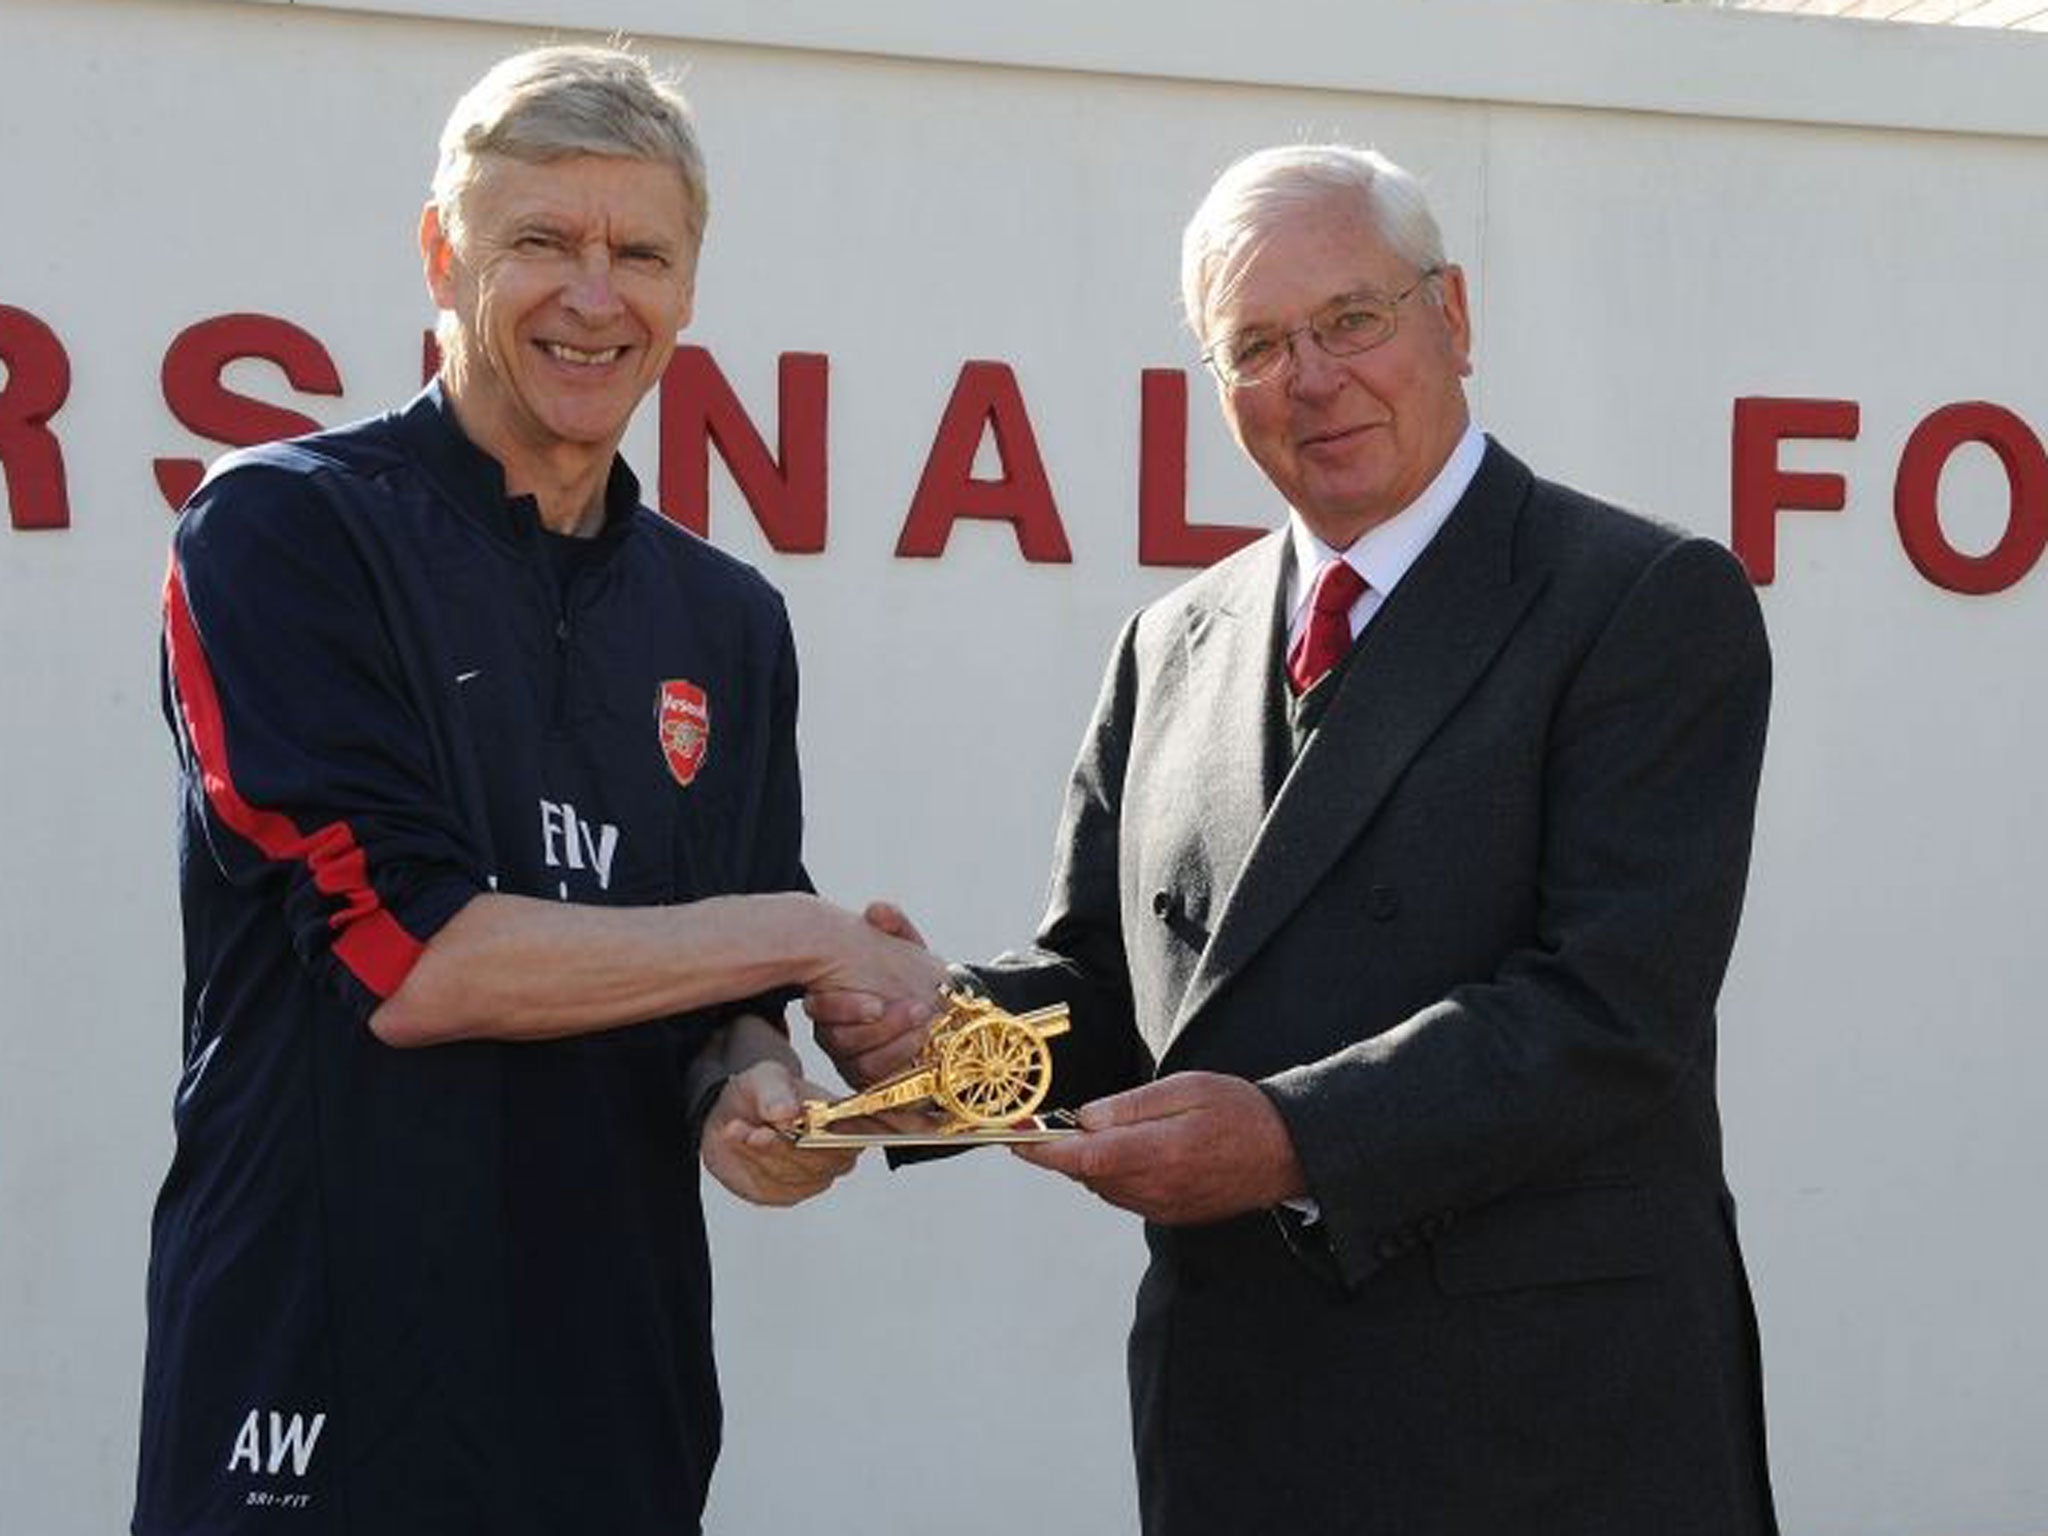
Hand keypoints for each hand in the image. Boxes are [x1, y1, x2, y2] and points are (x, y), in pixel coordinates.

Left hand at [700, 1060, 858, 1205]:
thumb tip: (786, 1113)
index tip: (803, 1126)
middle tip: (757, 1132)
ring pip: (792, 1174)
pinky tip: (740, 1144)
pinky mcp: (787, 1194)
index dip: (838, 1134)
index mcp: (849, 1119)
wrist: (734, 1115)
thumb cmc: (764, 1094)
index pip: (863, 1134)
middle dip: (784, 1146)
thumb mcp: (767, 1078)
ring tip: (737, 1129)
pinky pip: (770, 1186)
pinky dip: (749, 1164)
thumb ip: (776, 1093)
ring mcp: (815, 1177)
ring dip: (760, 1152)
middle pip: (823, 1160)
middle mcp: (839, 1153)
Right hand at [805, 901, 942, 1087]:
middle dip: (881, 1028)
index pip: (819, 1008)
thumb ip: (894, 923)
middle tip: (917, 1010)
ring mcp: (854, 1060)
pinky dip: (905, 1066)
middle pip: (839, 1040)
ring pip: (861, 1064)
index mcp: (833, 1000)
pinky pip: (881, 1084)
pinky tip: (926, 1048)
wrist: (945, 1007)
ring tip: (926, 1025)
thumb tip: (877, 910)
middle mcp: (837, 1032)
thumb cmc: (915, 976)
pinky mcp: (875, 1082)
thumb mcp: (907, 945)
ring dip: (897, 1045)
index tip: (878, 1003)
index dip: (845, 1008)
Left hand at [1011, 1071, 1305, 1225]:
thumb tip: (1085, 1119)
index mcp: (1159, 1154)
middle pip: (1087, 1176)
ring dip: (1087, 1164)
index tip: (1015, 1138)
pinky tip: (1122, 1151)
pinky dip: (1111, 1175)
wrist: (1287, 1153)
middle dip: (1062, 1151)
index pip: (1084, 1159)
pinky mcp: (1171, 1215)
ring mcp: (1163, 1207)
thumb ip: (1131, 1107)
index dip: (1044, 1151)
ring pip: (1102, 1188)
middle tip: (1044, 1124)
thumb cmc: (1240, 1111)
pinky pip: (1124, 1197)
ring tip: (1090, 1132)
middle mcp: (1156, 1189)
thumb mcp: (1186, 1089)